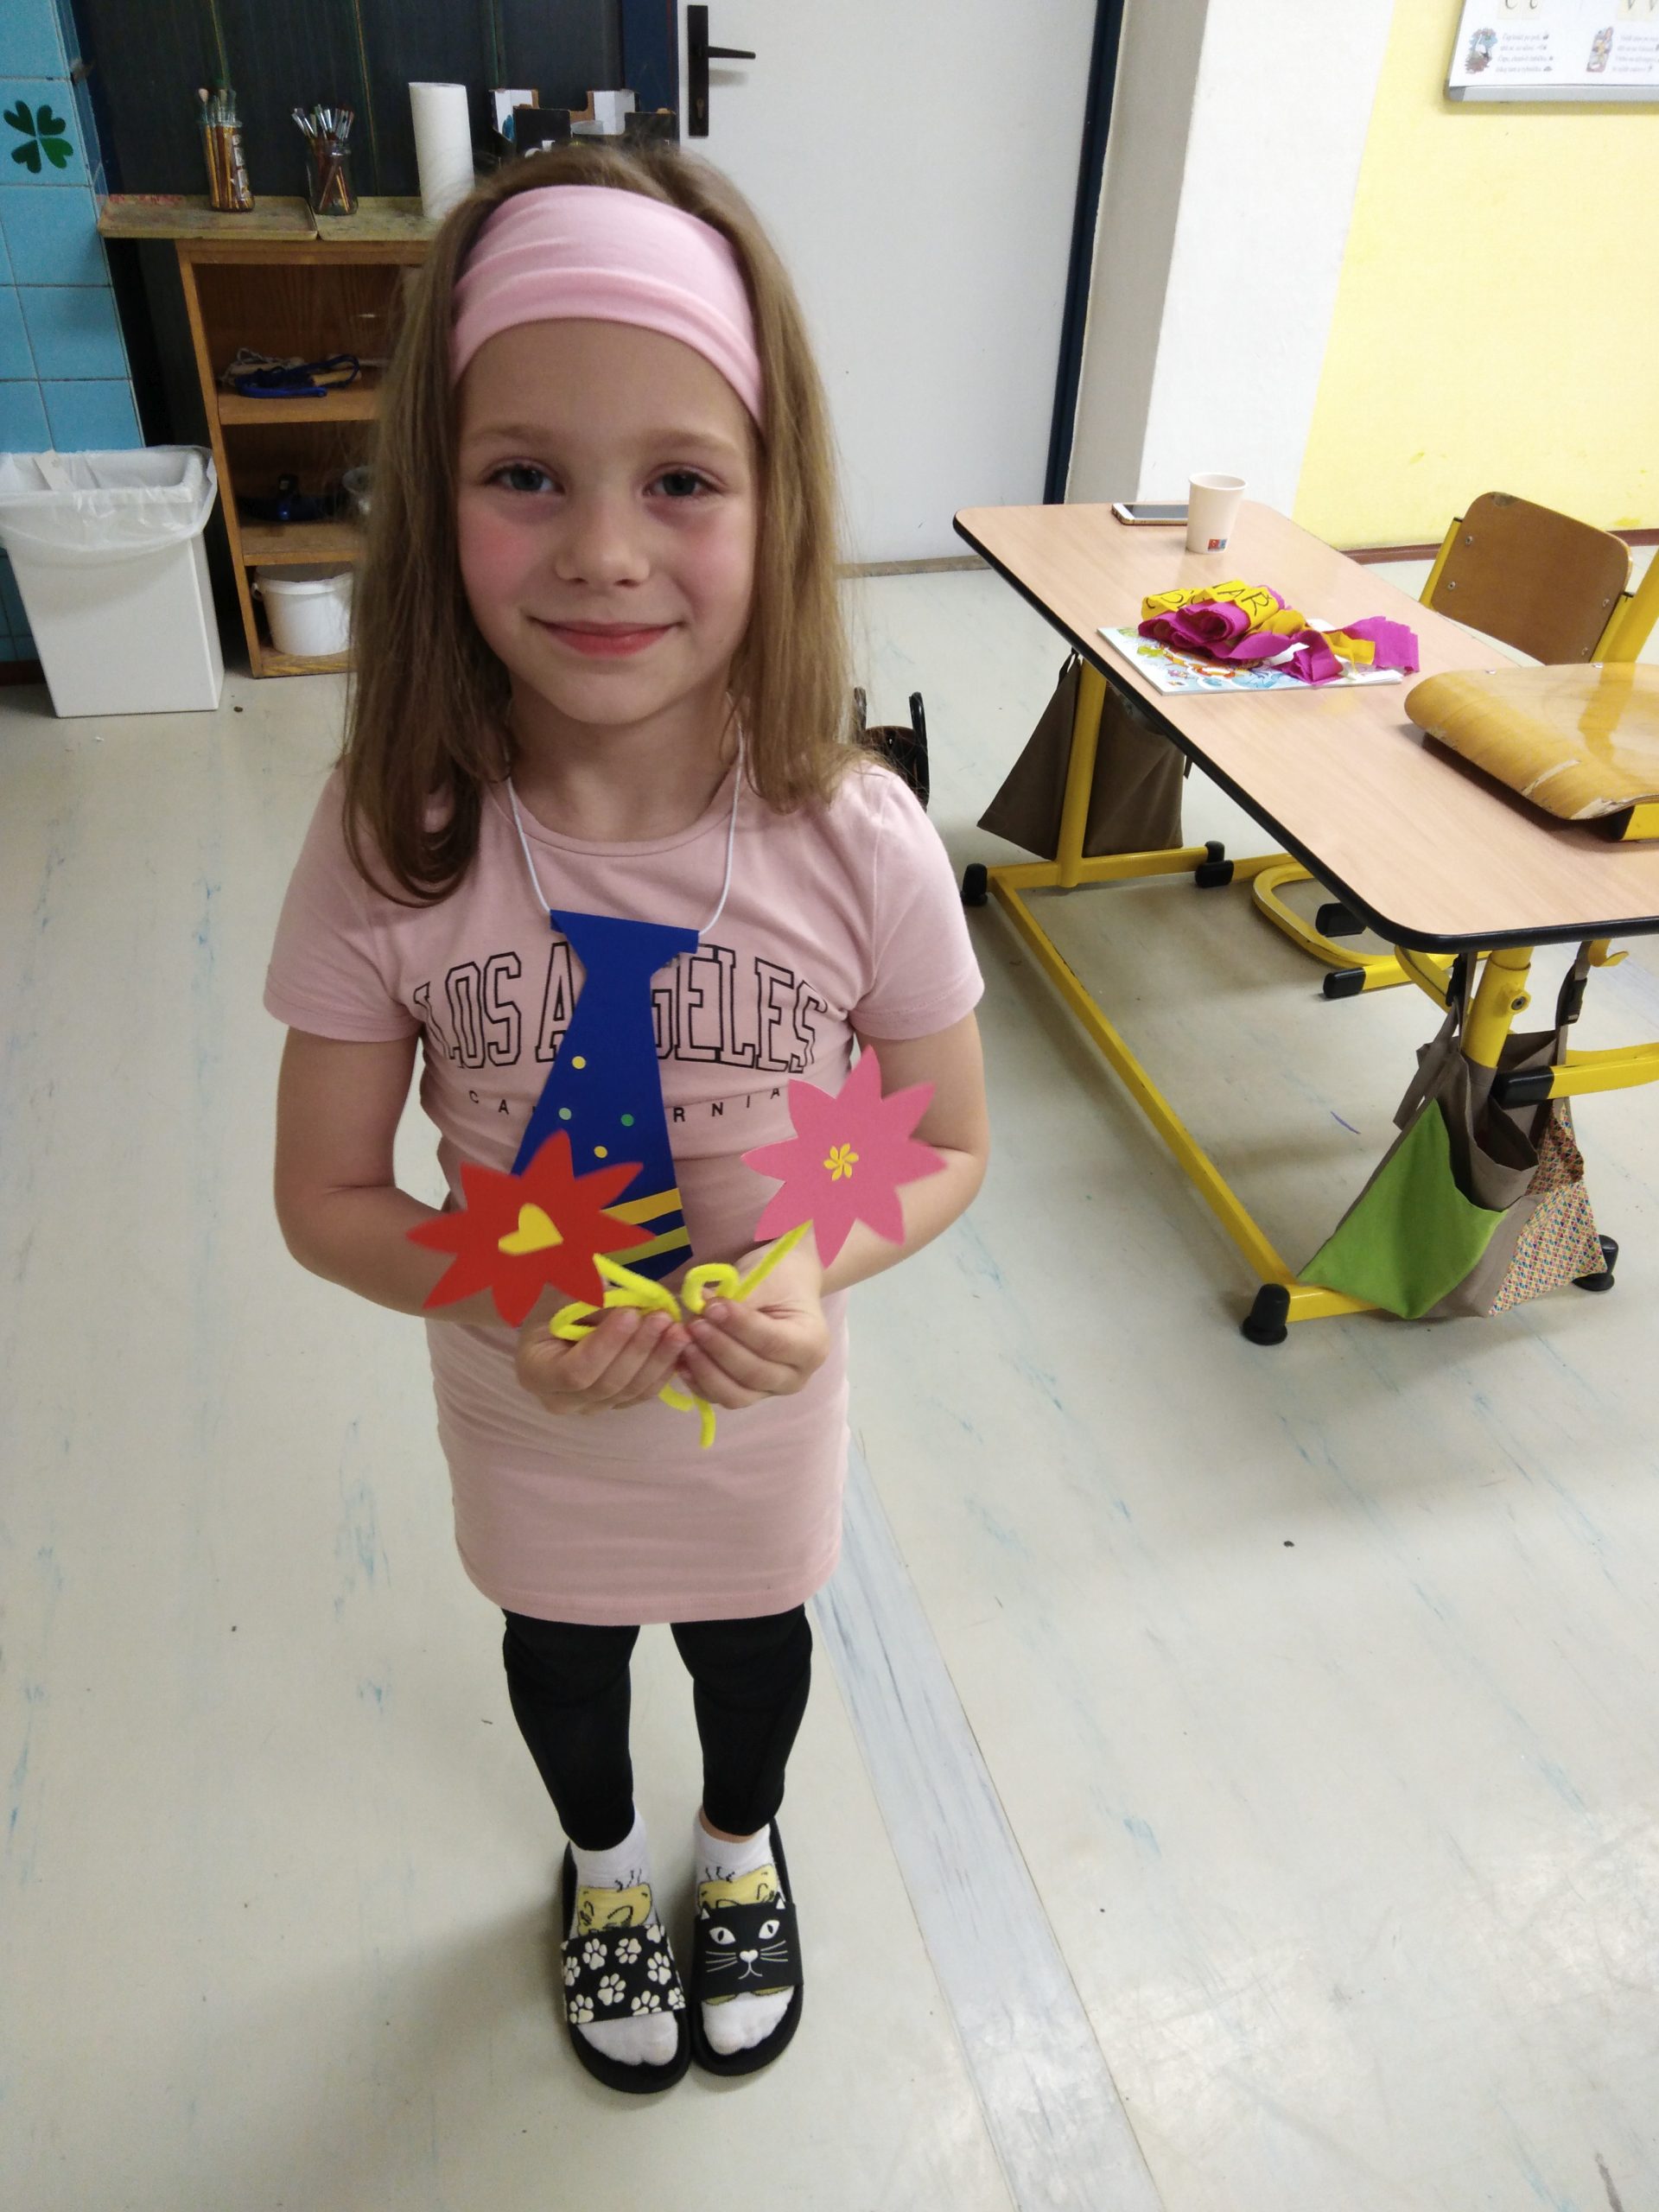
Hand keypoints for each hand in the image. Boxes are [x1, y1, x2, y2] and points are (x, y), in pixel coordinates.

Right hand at [515, 1303, 690, 1417]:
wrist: (557, 1321)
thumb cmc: (555, 1305)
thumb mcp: (563, 1296)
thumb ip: (591, 1304)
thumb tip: (633, 1308)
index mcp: (536, 1372)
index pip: (575, 1371)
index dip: (607, 1345)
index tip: (631, 1313)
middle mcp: (560, 1400)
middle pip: (606, 1385)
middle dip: (639, 1350)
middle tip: (663, 1318)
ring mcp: (590, 1407)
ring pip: (629, 1392)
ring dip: (658, 1359)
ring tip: (677, 1329)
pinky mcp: (615, 1404)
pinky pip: (643, 1394)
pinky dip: (663, 1370)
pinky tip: (679, 1347)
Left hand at [675, 1242, 829, 1411]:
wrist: (785, 1289)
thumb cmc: (780, 1279)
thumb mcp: (766, 1279)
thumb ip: (739, 1298)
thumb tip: (702, 1308)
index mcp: (812, 1345)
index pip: (772, 1343)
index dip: (739, 1327)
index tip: (712, 1306)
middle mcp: (796, 1376)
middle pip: (754, 1373)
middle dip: (719, 1349)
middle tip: (694, 1323)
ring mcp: (772, 1390)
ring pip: (737, 1394)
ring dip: (706, 1370)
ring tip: (685, 1342)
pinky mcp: (749, 1394)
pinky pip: (720, 1398)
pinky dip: (699, 1383)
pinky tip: (681, 1361)